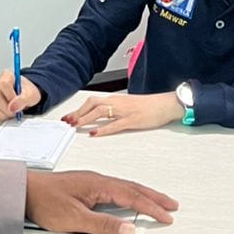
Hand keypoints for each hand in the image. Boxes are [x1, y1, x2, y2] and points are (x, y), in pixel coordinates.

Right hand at [0, 71, 42, 121]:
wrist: (26, 98)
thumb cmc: (27, 93)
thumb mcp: (32, 95)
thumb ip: (23, 100)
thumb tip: (12, 107)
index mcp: (6, 75)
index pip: (3, 84)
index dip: (10, 96)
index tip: (17, 104)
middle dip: (7, 108)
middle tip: (16, 111)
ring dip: (3, 113)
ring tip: (12, 112)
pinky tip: (7, 114)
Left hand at [24, 169, 177, 233]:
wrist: (24, 190)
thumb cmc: (45, 202)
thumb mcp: (75, 219)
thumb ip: (103, 225)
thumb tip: (129, 229)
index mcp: (99, 184)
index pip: (132, 196)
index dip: (151, 207)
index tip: (166, 217)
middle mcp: (98, 180)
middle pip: (133, 188)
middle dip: (154, 197)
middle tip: (172, 205)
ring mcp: (92, 182)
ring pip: (125, 187)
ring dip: (143, 194)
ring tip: (157, 202)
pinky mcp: (86, 186)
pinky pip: (115, 189)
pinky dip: (129, 194)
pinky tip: (130, 199)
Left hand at [63, 92, 182, 136]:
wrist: (166, 104)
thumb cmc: (150, 106)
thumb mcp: (129, 106)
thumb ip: (115, 110)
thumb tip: (101, 116)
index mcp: (116, 99)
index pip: (93, 101)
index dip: (79, 109)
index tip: (69, 116)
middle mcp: (118, 103)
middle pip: (92, 104)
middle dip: (78, 113)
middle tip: (67, 122)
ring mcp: (125, 111)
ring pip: (100, 112)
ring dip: (85, 119)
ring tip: (75, 126)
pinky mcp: (133, 120)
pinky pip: (114, 124)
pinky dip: (102, 129)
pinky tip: (94, 134)